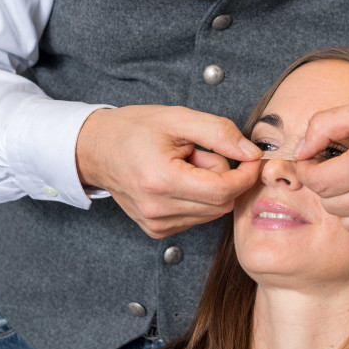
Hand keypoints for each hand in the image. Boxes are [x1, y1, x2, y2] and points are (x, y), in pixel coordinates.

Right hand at [76, 106, 261, 238]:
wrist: (96, 149)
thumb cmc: (133, 130)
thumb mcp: (179, 119)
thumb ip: (219, 133)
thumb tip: (251, 153)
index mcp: (162, 180)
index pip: (224, 190)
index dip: (246, 174)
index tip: (251, 158)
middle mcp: (158, 209)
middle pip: (222, 204)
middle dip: (225, 177)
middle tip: (201, 154)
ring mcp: (156, 223)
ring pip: (212, 213)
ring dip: (210, 188)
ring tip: (185, 165)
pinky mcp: (156, 230)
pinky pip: (197, 218)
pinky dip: (198, 199)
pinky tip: (178, 180)